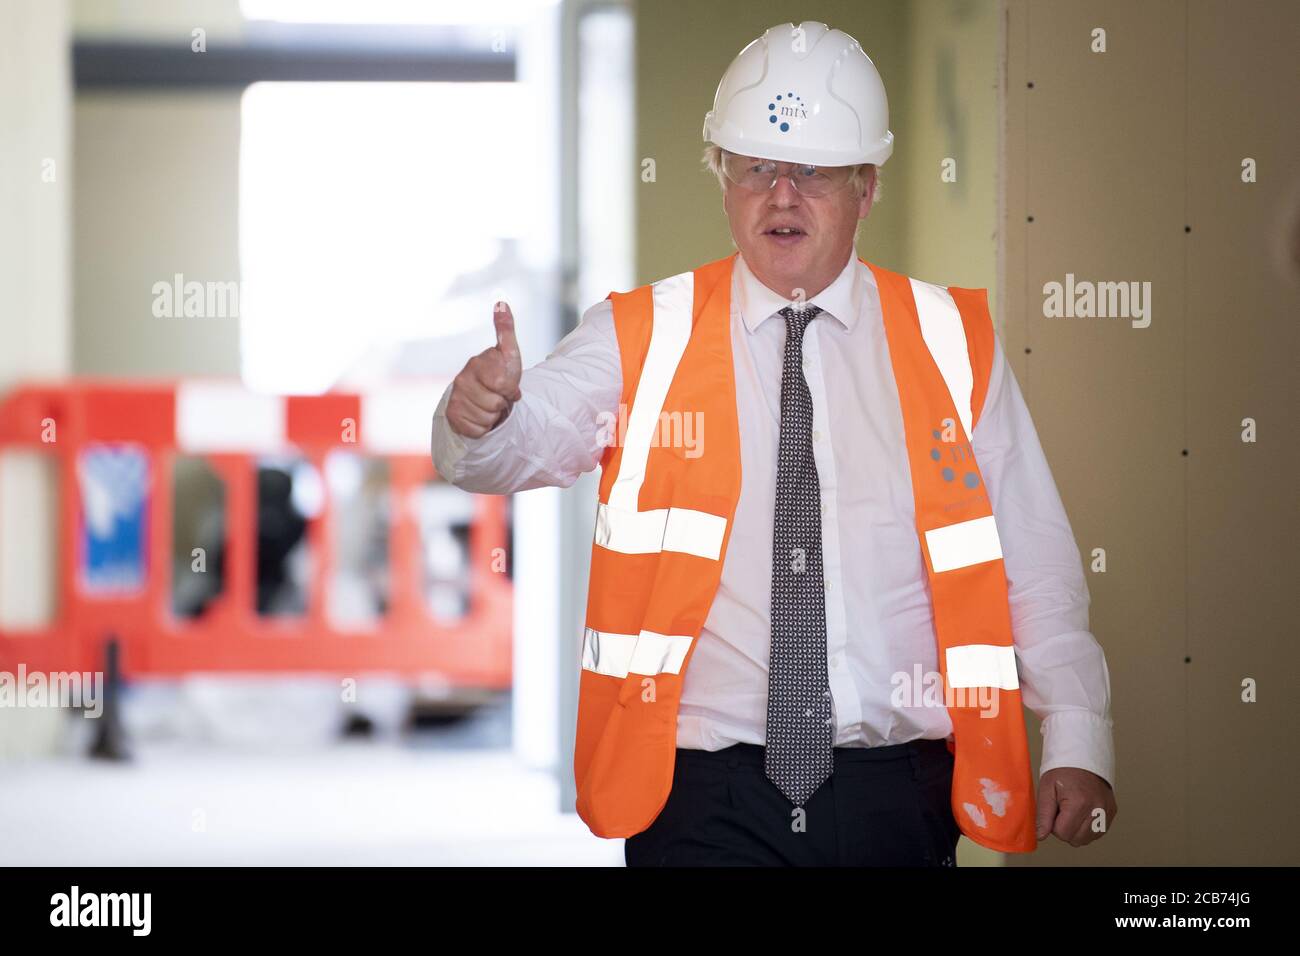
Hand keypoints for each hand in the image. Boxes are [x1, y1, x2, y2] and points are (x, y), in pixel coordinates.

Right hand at [446, 301, 523, 437]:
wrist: (481, 397)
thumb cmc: (498, 374)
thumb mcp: (508, 353)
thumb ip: (505, 329)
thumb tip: (501, 302)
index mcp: (476, 363)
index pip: (504, 387)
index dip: (511, 390)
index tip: (507, 385)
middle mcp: (461, 380)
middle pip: (496, 405)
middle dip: (502, 404)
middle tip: (497, 397)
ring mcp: (455, 398)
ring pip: (487, 419)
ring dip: (493, 417)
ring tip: (488, 406)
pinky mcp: (452, 417)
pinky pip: (477, 430)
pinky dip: (483, 428)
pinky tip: (479, 417)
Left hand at [1035, 767, 1116, 846]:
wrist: (1083, 758)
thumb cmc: (1063, 771)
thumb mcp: (1047, 789)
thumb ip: (1043, 815)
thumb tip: (1040, 836)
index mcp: (1080, 803)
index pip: (1063, 833)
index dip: (1054, 825)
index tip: (1054, 810)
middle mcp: (1097, 810)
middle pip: (1076, 840)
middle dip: (1065, 829)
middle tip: (1062, 810)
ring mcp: (1107, 812)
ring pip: (1087, 839)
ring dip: (1076, 830)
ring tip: (1072, 810)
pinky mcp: (1111, 813)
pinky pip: (1097, 833)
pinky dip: (1087, 828)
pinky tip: (1082, 812)